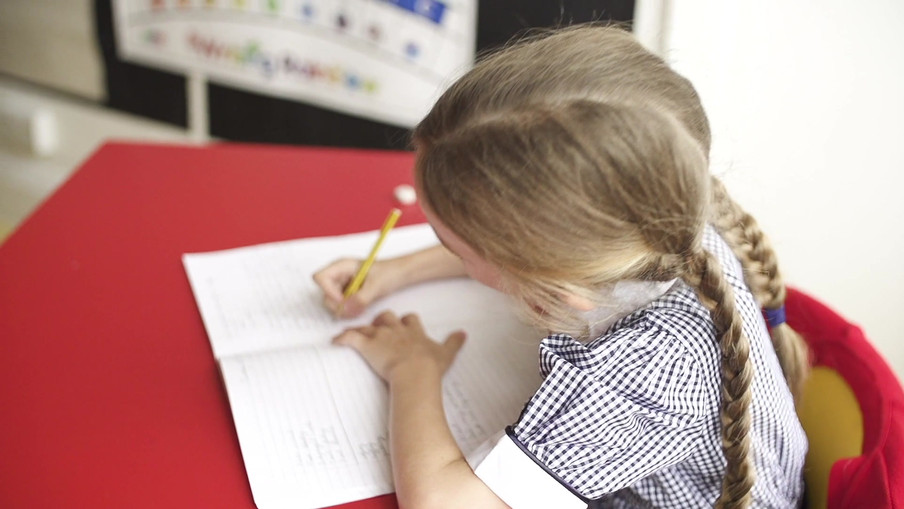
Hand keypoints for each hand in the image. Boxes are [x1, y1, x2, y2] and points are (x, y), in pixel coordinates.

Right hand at [312, 257, 403, 317]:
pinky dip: (349, 312)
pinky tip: (361, 308)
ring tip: (360, 308)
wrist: (400, 275)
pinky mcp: (348, 295)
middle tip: (354, 309)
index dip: (328, 291)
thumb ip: (361, 297)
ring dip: (344, 310)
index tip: (342, 300)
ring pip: (332, 303)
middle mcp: (339, 275)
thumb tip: (345, 308)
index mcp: (342, 266)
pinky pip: (342, 307)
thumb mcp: (377, 284)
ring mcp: (343, 286)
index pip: (321, 278)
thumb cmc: (390, 272)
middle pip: (325, 294)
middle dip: (338, 305)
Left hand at [333, 311, 465, 382]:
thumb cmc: (430, 366)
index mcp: (414, 331)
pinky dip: (341, 338)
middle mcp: (396, 330)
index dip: (406, 321)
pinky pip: (350, 337)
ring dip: (361, 329)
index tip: (405, 324)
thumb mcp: (446, 353)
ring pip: (368, 326)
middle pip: (387, 316)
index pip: (410, 318)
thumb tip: (464, 333)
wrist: (415, 372)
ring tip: (356, 332)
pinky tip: (335, 341)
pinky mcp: (366, 345)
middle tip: (380, 328)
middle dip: (383, 320)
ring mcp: (380, 337)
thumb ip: (454, 342)